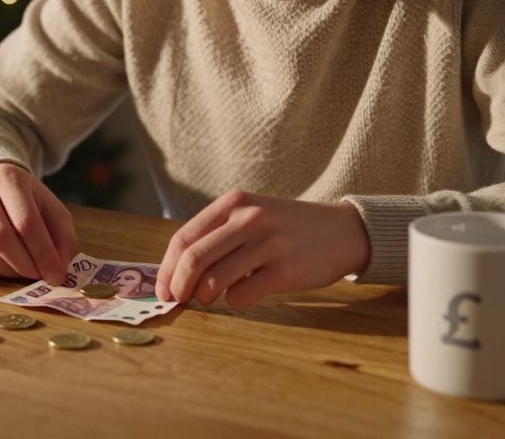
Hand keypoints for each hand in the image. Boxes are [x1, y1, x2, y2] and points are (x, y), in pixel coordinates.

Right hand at [0, 162, 78, 283]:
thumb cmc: (28, 201)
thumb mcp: (52, 208)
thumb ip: (63, 237)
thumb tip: (60, 270)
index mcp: (8, 178)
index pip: (25, 221)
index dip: (43, 252)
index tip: (57, 274)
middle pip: (1, 238)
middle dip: (27, 265)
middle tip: (43, 277)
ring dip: (13, 272)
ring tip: (29, 271)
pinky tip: (11, 266)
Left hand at [155, 191, 369, 308]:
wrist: (342, 231)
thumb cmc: (286, 228)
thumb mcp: (251, 214)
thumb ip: (217, 234)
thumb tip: (177, 271)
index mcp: (234, 203)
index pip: (184, 238)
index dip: (166, 268)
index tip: (162, 288)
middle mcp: (249, 219)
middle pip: (194, 260)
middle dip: (178, 287)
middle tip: (177, 300)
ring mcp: (268, 244)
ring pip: (214, 281)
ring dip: (204, 297)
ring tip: (210, 298)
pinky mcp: (285, 270)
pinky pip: (242, 295)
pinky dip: (234, 301)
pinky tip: (243, 294)